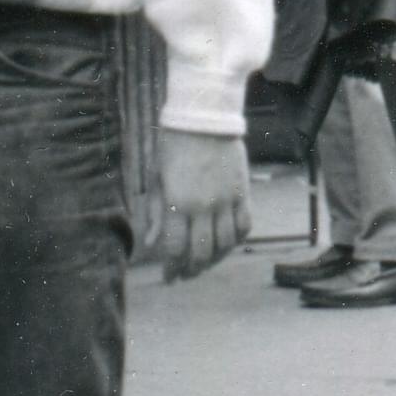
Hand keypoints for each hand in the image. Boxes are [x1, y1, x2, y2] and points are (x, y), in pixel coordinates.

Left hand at [151, 131, 251, 281]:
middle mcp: (204, 206)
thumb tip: (150, 243)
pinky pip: (245, 225)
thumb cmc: (173, 146)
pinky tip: (227, 243)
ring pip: (226, 244)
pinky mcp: (243, 192)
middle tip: (186, 275)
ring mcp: (227, 200)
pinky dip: (237, 240)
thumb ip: (156, 213)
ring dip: (216, 259)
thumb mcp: (157, 178)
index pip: (176, 249)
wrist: (204, 118)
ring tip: (206, 262)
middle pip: (202, 252)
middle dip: (192, 269)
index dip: (171, 268)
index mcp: (178, 203)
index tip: (168, 278)